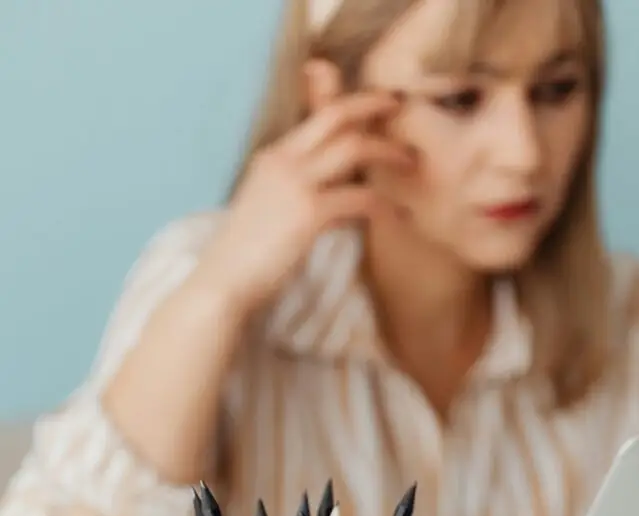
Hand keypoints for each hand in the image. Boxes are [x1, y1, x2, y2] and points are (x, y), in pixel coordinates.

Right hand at [198, 64, 413, 316]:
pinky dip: (384, 205)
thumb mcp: (265, 210)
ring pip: (353, 147)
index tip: (374, 110)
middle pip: (335, 114)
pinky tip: (400, 215)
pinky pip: (360, 198)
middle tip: (399, 107)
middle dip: (371, 105)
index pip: (315, 119)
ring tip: (410, 162)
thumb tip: (328, 200)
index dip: (348, 108)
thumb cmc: (242, 259)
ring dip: (387, 151)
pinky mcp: (309, 212)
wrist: (223, 283)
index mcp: (271, 158)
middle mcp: (283, 161)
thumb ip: (292, 195)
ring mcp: (296, 184)